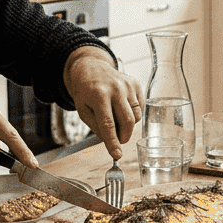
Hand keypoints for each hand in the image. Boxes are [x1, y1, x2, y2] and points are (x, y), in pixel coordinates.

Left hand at [64, 46, 142, 160]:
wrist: (92, 67)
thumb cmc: (85, 91)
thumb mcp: (82, 110)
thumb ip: (96, 127)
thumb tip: (111, 141)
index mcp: (98, 95)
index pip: (108, 124)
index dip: (113, 141)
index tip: (117, 155)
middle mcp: (116, 89)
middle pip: (127, 121)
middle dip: (123, 136)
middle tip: (118, 140)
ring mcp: (128, 85)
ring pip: (136, 116)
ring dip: (127, 125)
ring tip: (116, 118)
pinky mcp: (136, 84)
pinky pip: (140, 108)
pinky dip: (133, 114)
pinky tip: (122, 108)